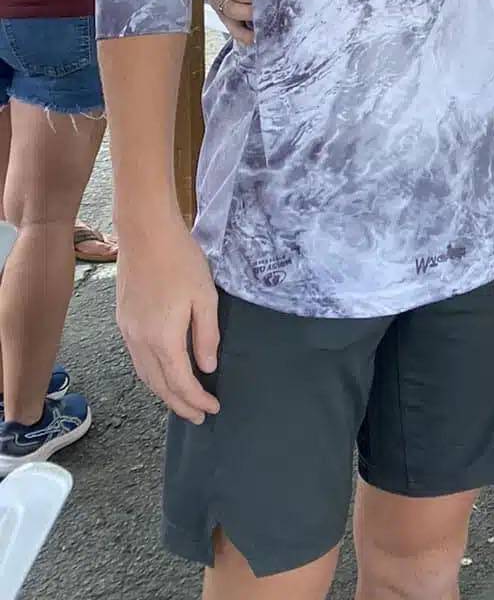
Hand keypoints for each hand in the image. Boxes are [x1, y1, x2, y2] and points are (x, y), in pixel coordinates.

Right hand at [115, 216, 220, 422]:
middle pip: (159, 385)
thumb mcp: (206, 297)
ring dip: (164, 392)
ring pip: (145, 375)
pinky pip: (138, 360)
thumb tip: (207, 368)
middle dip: (179, 404)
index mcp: (163, 339)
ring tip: (182, 401)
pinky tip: (164, 373)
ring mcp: (128, 333)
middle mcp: (140, 342)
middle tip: (198, 416)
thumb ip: (206, 336)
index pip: (181, 382)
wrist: (145, 235)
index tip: (212, 409)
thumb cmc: (181, 261)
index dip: (196, 399)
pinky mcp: (124, 322)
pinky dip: (153, 375)